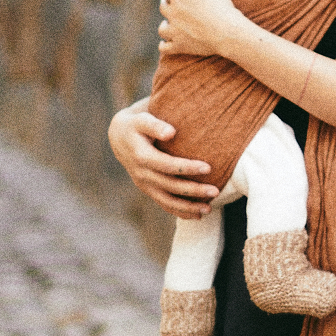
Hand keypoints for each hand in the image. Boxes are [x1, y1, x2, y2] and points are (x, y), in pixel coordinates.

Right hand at [107, 99, 216, 217]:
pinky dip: (181, 212)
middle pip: (170, 186)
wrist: (120, 137)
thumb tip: (171, 132)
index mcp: (141, 156)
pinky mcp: (148, 190)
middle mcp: (141, 174)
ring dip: (188, 207)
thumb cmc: (137, 124)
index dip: (187, 168)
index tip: (208, 168)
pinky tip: (198, 215)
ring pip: (167, 200)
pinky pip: (164, 204)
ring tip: (209, 208)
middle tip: (216, 191)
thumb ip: (155, 125)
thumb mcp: (142, 119)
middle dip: (193, 190)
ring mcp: (144, 185)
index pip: (167, 165)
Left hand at [159, 0, 244, 59]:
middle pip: (163, 7)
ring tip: (176, 26)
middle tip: (181, 8)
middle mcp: (171, 13)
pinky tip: (172, 41)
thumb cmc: (219, 5)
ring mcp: (173, 31)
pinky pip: (164, 47)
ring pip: (162, 28)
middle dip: (170, 6)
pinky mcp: (178, 46)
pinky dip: (166, 45)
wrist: (227, 31)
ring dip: (167, 26)